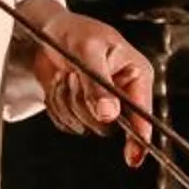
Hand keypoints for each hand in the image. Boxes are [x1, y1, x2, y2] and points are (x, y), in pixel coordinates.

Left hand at [27, 2, 152, 164]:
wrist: (46, 32)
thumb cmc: (73, 31)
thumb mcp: (88, 52)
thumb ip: (98, 85)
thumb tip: (109, 114)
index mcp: (135, 74)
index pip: (143, 112)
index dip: (140, 135)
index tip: (134, 156)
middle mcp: (121, 92)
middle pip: (108, 125)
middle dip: (84, 105)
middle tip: (74, 78)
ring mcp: (101, 103)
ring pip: (85, 126)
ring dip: (67, 103)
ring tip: (66, 75)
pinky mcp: (81, 108)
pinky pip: (68, 124)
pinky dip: (57, 106)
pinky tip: (59, 84)